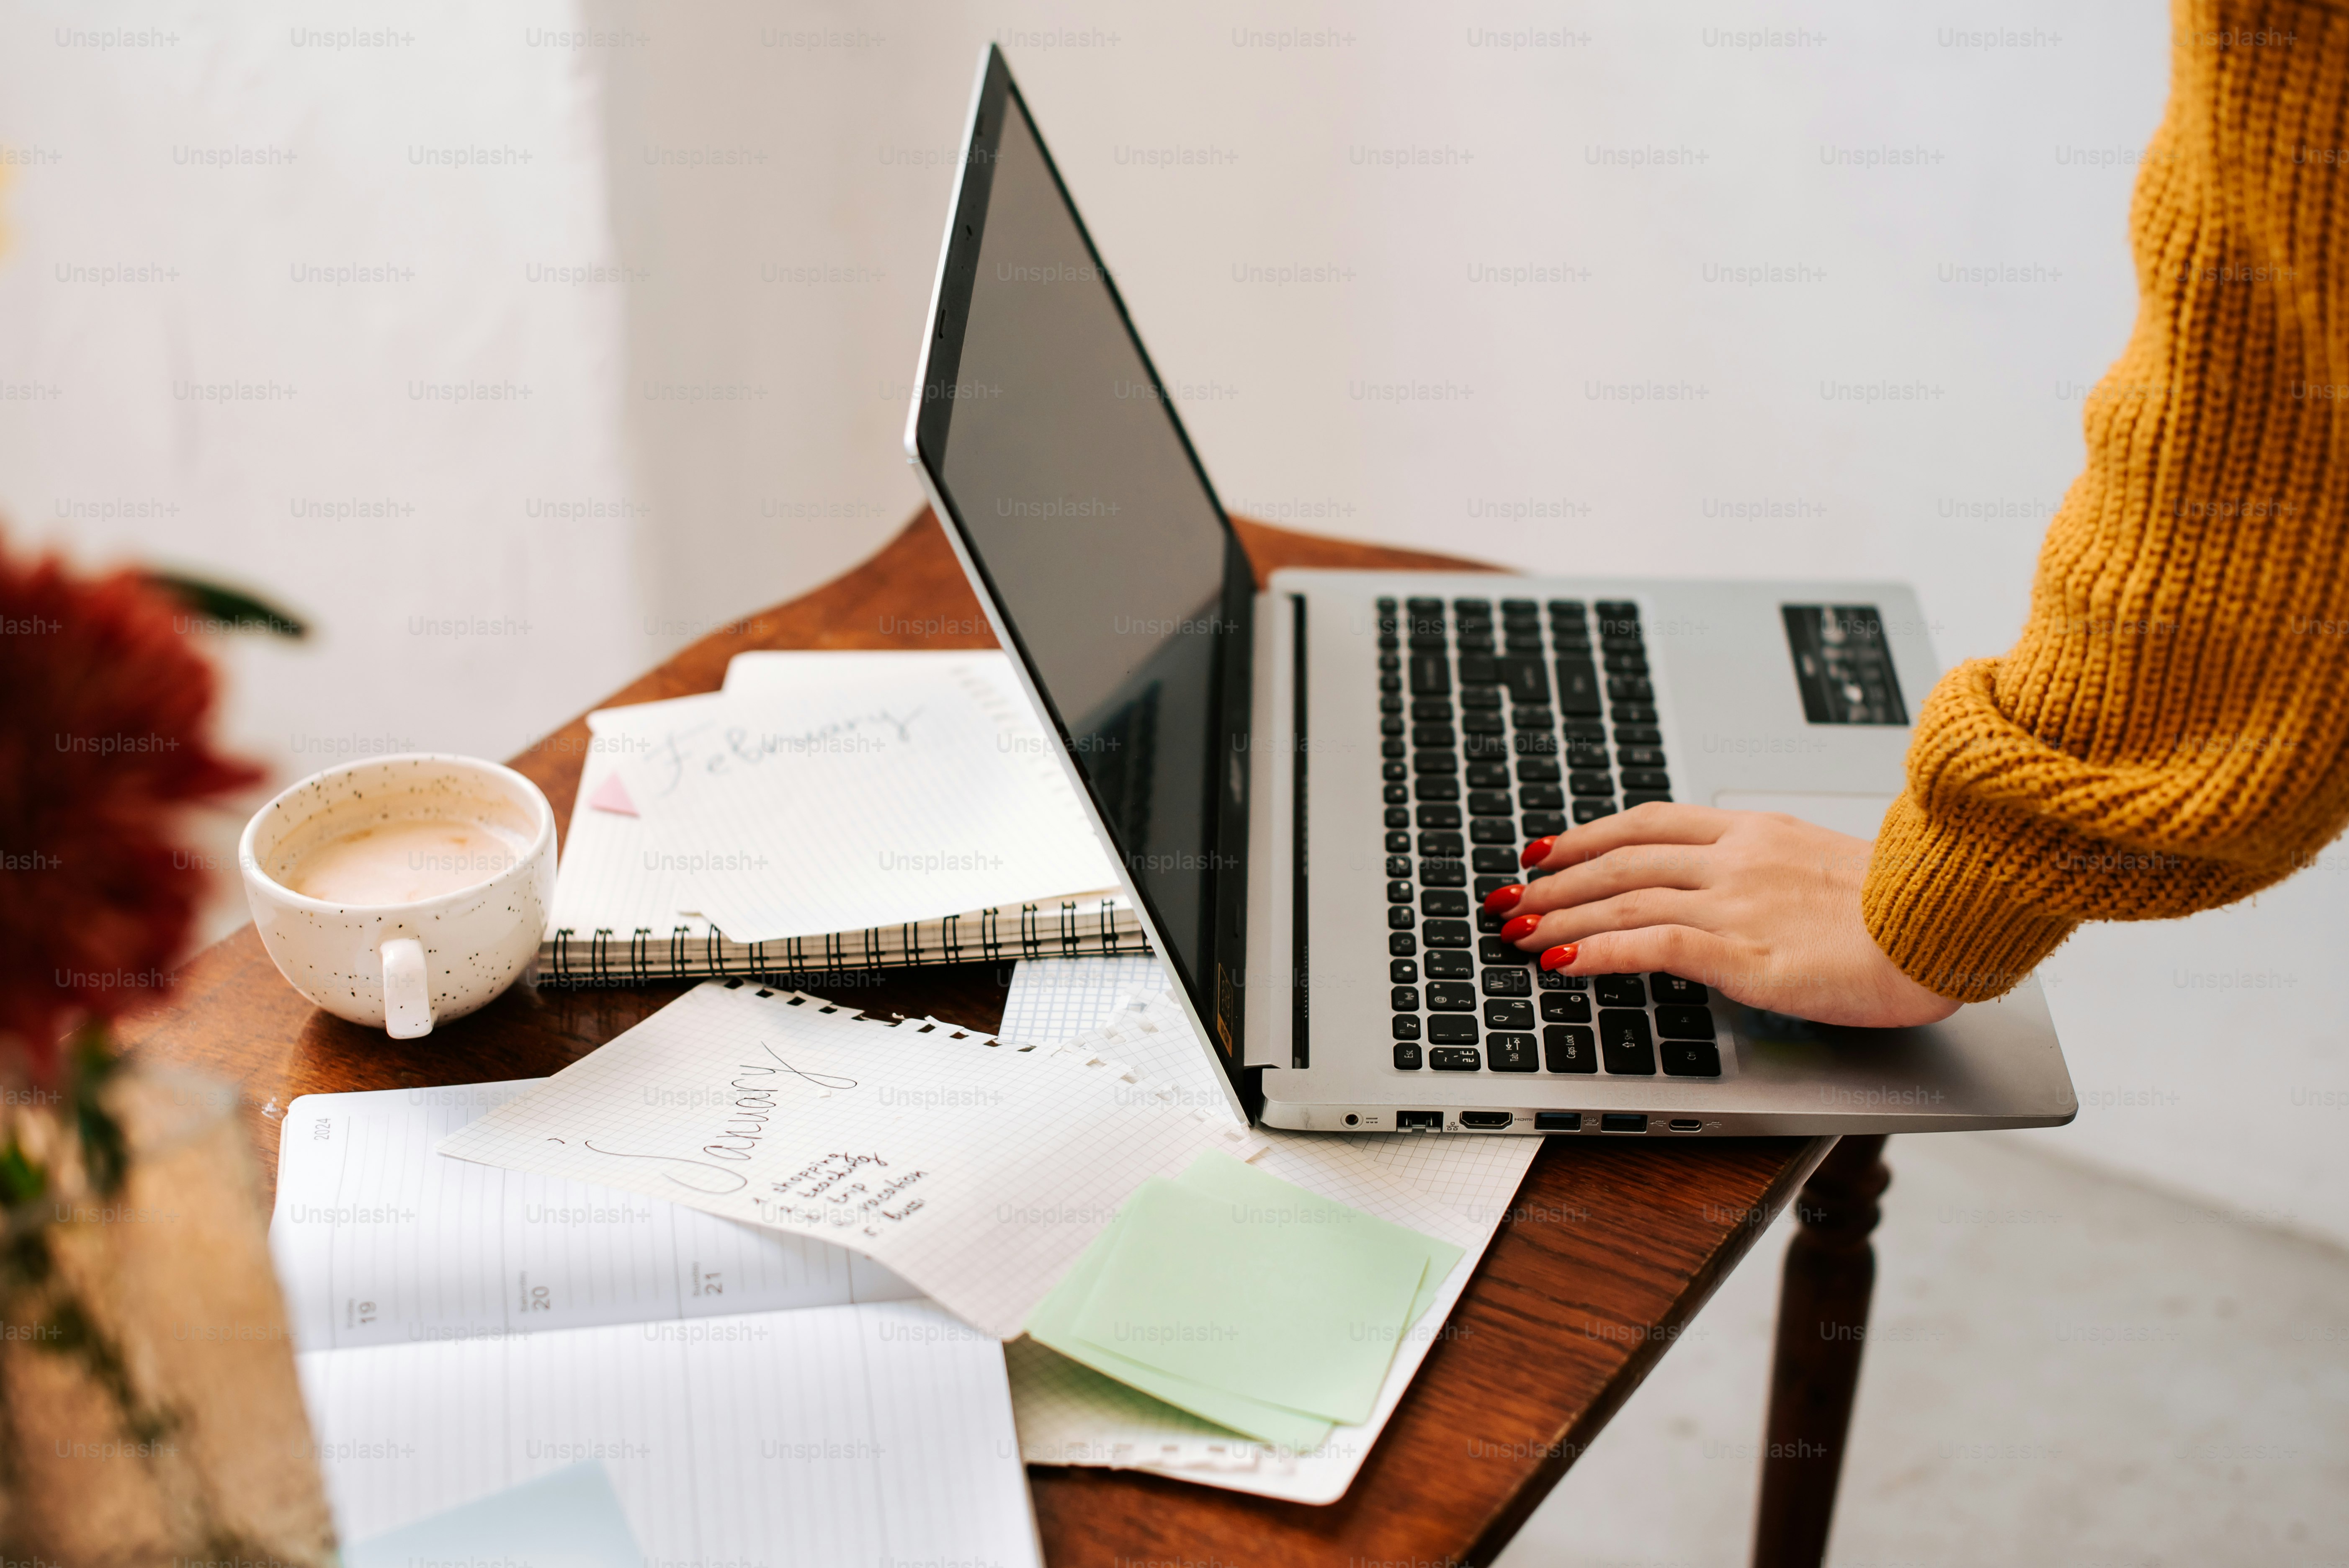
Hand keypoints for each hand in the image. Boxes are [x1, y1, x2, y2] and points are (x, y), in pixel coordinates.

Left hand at [1485, 803, 1960, 1028]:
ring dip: (1561, 919)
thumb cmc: (1905, 908)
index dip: (1589, 835)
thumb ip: (1776, 873)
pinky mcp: (1744, 952)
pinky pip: (1651, 945)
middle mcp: (1737, 858)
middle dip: (1556, 882)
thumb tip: (1743, 893)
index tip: (1548, 849)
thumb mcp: (1829, 870)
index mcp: (1758, 832)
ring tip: (1518, 935)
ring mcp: (1737, 902)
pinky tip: (1563, 962)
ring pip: (1623, 901)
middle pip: (1621, 861)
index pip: (1650, 823)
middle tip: (1512, 900)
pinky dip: (1598, 952)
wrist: (1950, 923)